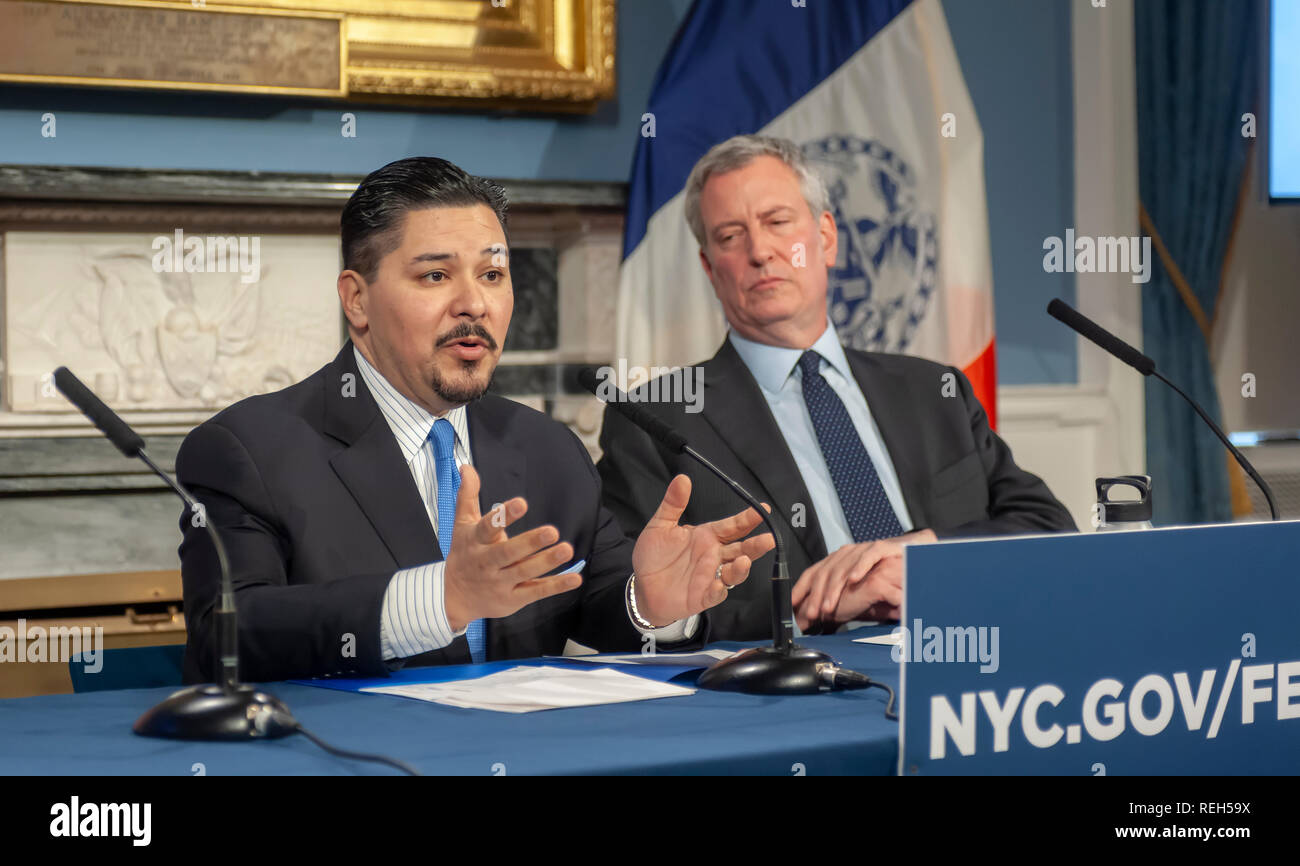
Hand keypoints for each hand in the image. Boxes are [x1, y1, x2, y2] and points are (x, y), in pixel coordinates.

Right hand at [443, 465, 581, 630]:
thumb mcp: (462, 524)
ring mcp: (500, 583)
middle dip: (530, 542)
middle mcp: (487, 562)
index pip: (488, 527)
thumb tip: (466, 467)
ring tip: (567, 549)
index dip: (504, 516)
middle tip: (552, 531)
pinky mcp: (513, 599)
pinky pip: (536, 592)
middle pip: (508, 552)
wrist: (453, 597)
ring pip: (525, 572)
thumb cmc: (464, 554)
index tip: (522, 503)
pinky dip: (556, 586)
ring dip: (547, 562)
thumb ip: (468, 495)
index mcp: (475, 541)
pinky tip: (575, 578)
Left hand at [630, 475, 774, 626]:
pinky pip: (714, 595)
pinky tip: (719, 585)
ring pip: (734, 573)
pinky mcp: (701, 597)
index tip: (763, 509)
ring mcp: (710, 577)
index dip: (748, 519)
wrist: (641, 586)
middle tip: (769, 538)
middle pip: (741, 549)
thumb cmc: (654, 556)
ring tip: (744, 560)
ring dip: (742, 568)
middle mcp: (714, 556)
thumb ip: (673, 503)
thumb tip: (682, 478)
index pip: (733, 526)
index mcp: (707, 537)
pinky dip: (719, 591)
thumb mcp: (660, 525)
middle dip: (756, 545)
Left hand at [791, 529, 934, 630]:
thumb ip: (840, 600)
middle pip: (825, 573)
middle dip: (816, 596)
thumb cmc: (883, 573)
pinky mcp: (882, 547)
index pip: (814, 573)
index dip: (801, 588)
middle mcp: (847, 553)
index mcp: (838, 561)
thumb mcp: (856, 590)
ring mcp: (863, 549)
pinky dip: (860, 567)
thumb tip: (817, 619)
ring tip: (827, 607)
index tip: (792, 605)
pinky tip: (853, 580)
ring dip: (833, 589)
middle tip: (811, 615)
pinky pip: (868, 556)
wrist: (911, 553)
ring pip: (843, 567)